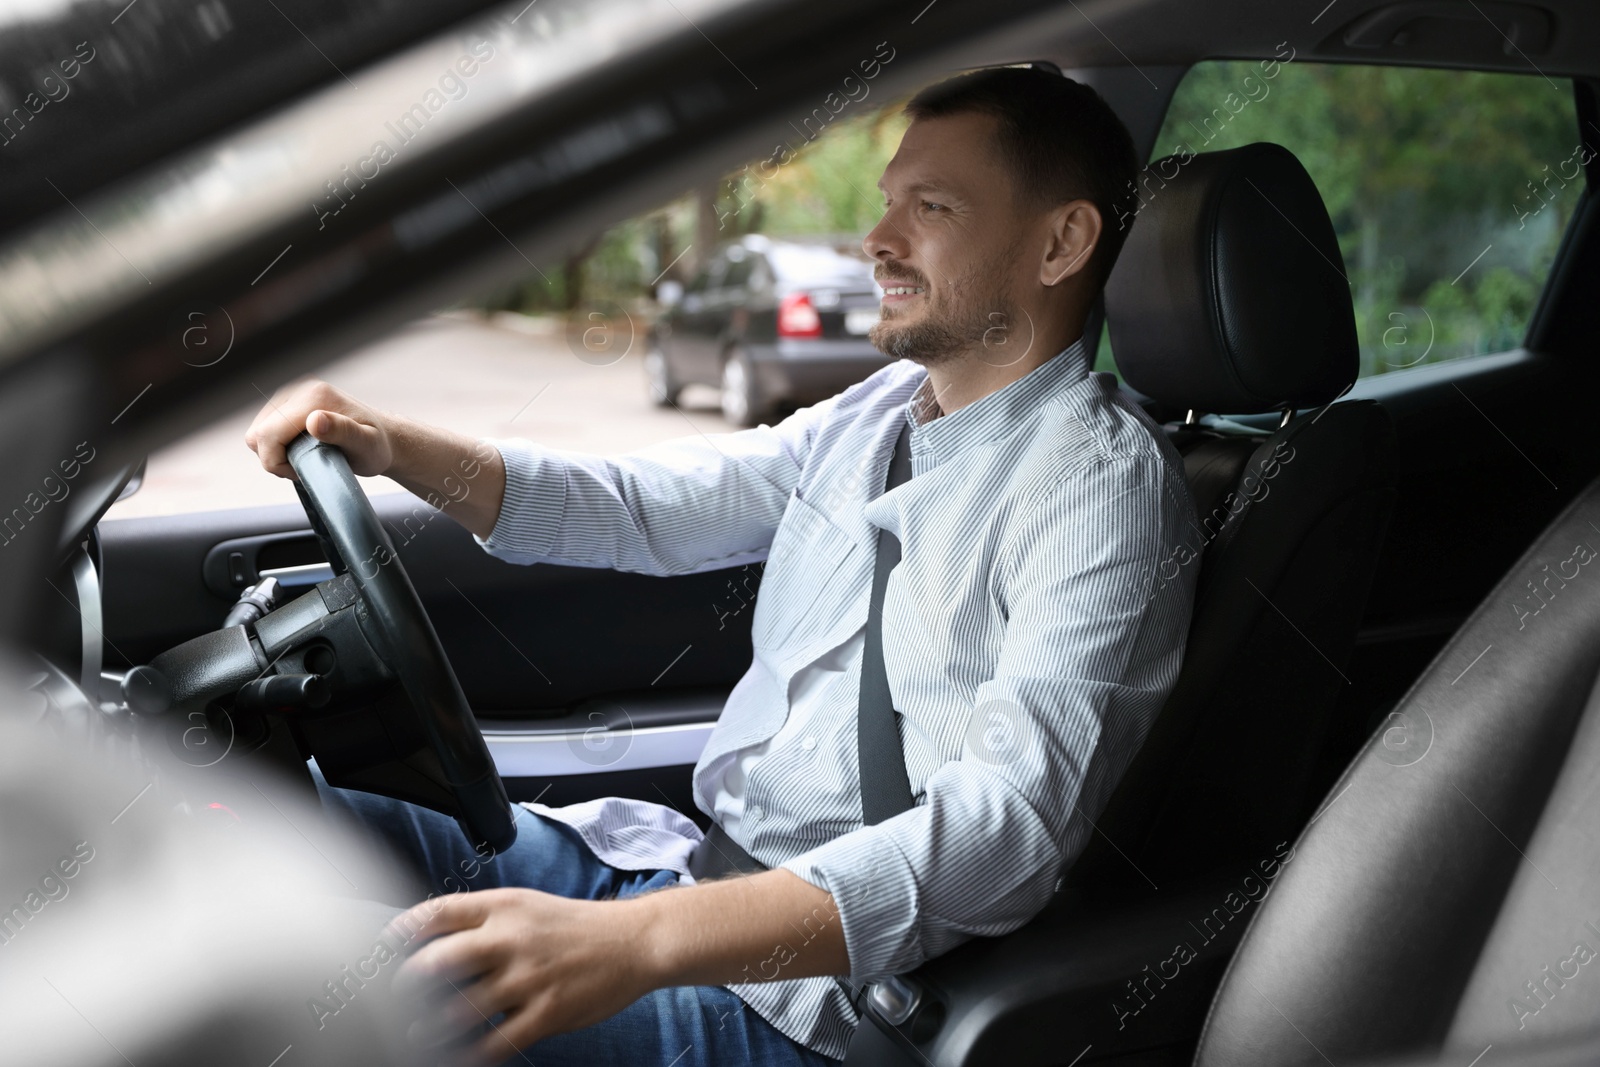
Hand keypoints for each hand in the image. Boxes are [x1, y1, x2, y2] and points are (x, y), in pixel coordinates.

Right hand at [244, 378, 395, 479]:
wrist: (384, 438)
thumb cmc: (377, 446)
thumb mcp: (367, 445)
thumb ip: (343, 432)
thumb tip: (315, 420)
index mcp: (314, 397)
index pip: (266, 434)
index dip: (277, 462)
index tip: (302, 471)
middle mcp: (299, 389)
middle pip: (257, 434)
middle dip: (276, 458)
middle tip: (306, 466)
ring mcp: (292, 394)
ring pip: (258, 433)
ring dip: (277, 452)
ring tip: (307, 457)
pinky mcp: (288, 403)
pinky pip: (265, 430)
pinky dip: (278, 446)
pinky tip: (302, 449)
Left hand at [387, 888, 657, 1065]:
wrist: (633, 942)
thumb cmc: (575, 927)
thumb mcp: (527, 906)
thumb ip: (484, 919)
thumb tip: (431, 939)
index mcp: (505, 908)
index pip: (439, 913)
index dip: (402, 931)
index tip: (380, 948)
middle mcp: (512, 939)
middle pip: (439, 961)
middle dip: (405, 985)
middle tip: (391, 999)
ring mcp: (529, 978)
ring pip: (461, 1009)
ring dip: (429, 1027)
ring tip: (415, 1035)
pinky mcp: (548, 1012)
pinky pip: (496, 1042)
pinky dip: (470, 1055)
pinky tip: (456, 1059)